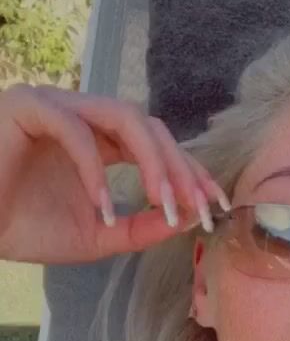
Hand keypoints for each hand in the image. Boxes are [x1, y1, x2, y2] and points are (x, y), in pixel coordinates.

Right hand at [0, 84, 230, 264]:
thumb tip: (189, 219)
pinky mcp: (28, 106)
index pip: (158, 144)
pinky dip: (95, 170)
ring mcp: (57, 105)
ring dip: (152, 161)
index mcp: (101, 140)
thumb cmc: (23, 227)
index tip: (215, 207)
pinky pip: (75, 131)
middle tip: (197, 207)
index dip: (190, 172)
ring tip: (164, 204)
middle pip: (151, 126)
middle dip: (180, 167)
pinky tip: (102, 207)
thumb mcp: (95, 235)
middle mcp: (84, 115)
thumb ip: (139, 228)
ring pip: (123, 117)